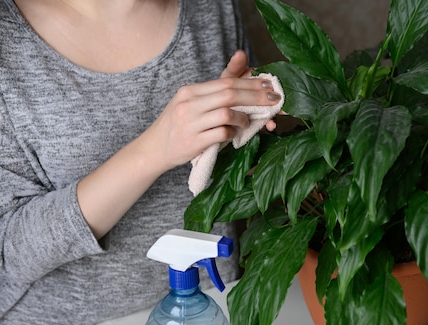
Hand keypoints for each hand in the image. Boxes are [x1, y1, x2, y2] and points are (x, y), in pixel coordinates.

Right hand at [76, 50, 280, 238]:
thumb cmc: (179, 126)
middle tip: (274, 100)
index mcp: (190, 91)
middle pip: (230, 94)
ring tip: (247, 122)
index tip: (269, 84)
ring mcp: (190, 123)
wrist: (154, 149)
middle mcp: (189, 103)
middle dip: (256, 96)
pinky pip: (221, 133)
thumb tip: (243, 72)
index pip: (226, 81)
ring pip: (227, 113)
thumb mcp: (192, 104)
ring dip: (244, 118)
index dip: (250, 82)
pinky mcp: (193, 142)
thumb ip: (216, 92)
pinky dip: (233, 133)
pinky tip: (234, 135)